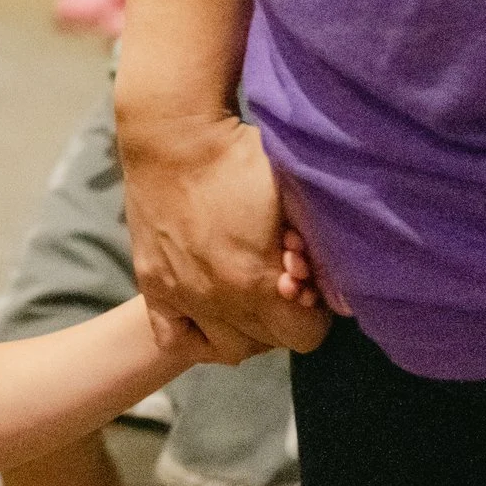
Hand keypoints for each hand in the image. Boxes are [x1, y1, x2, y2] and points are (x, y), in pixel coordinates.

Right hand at [121, 111, 329, 361]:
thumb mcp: (293, 200)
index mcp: (257, 280)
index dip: (316, 313)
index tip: (311, 284)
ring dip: (248, 331)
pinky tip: (210, 315)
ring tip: (253, 300)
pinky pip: (174, 339)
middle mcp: (218, 299)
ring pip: (228, 349)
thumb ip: (316, 249)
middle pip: (269, 343)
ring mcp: (182, 294)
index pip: (305, 336)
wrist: (173, 137)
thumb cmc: (241, 159)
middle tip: (283, 283)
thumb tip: (332, 283)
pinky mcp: (153, 284)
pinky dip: (196, 336)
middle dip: (284, 317)